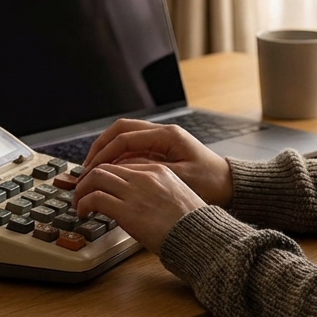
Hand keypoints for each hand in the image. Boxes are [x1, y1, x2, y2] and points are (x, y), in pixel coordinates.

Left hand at [73, 162, 204, 254]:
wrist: (199, 236)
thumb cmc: (192, 224)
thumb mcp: (177, 198)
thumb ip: (157, 193)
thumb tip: (139, 203)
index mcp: (159, 170)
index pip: (123, 162)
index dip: (106, 172)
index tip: (99, 183)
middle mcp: (145, 176)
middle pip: (107, 166)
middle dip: (89, 177)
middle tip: (82, 190)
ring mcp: (135, 191)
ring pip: (96, 177)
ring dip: (82, 189)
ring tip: (79, 201)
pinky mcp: (126, 209)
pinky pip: (95, 198)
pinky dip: (84, 203)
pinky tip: (83, 212)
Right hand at [81, 119, 232, 206]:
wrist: (230, 185)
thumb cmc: (211, 183)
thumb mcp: (179, 179)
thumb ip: (148, 172)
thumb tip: (119, 169)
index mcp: (167, 136)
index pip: (125, 137)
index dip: (104, 154)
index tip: (91, 170)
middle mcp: (163, 133)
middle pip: (121, 130)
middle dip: (100, 147)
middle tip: (86, 167)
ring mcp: (162, 140)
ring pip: (125, 137)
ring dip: (107, 151)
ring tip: (93, 170)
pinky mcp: (162, 150)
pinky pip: (133, 148)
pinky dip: (118, 158)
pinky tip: (110, 173)